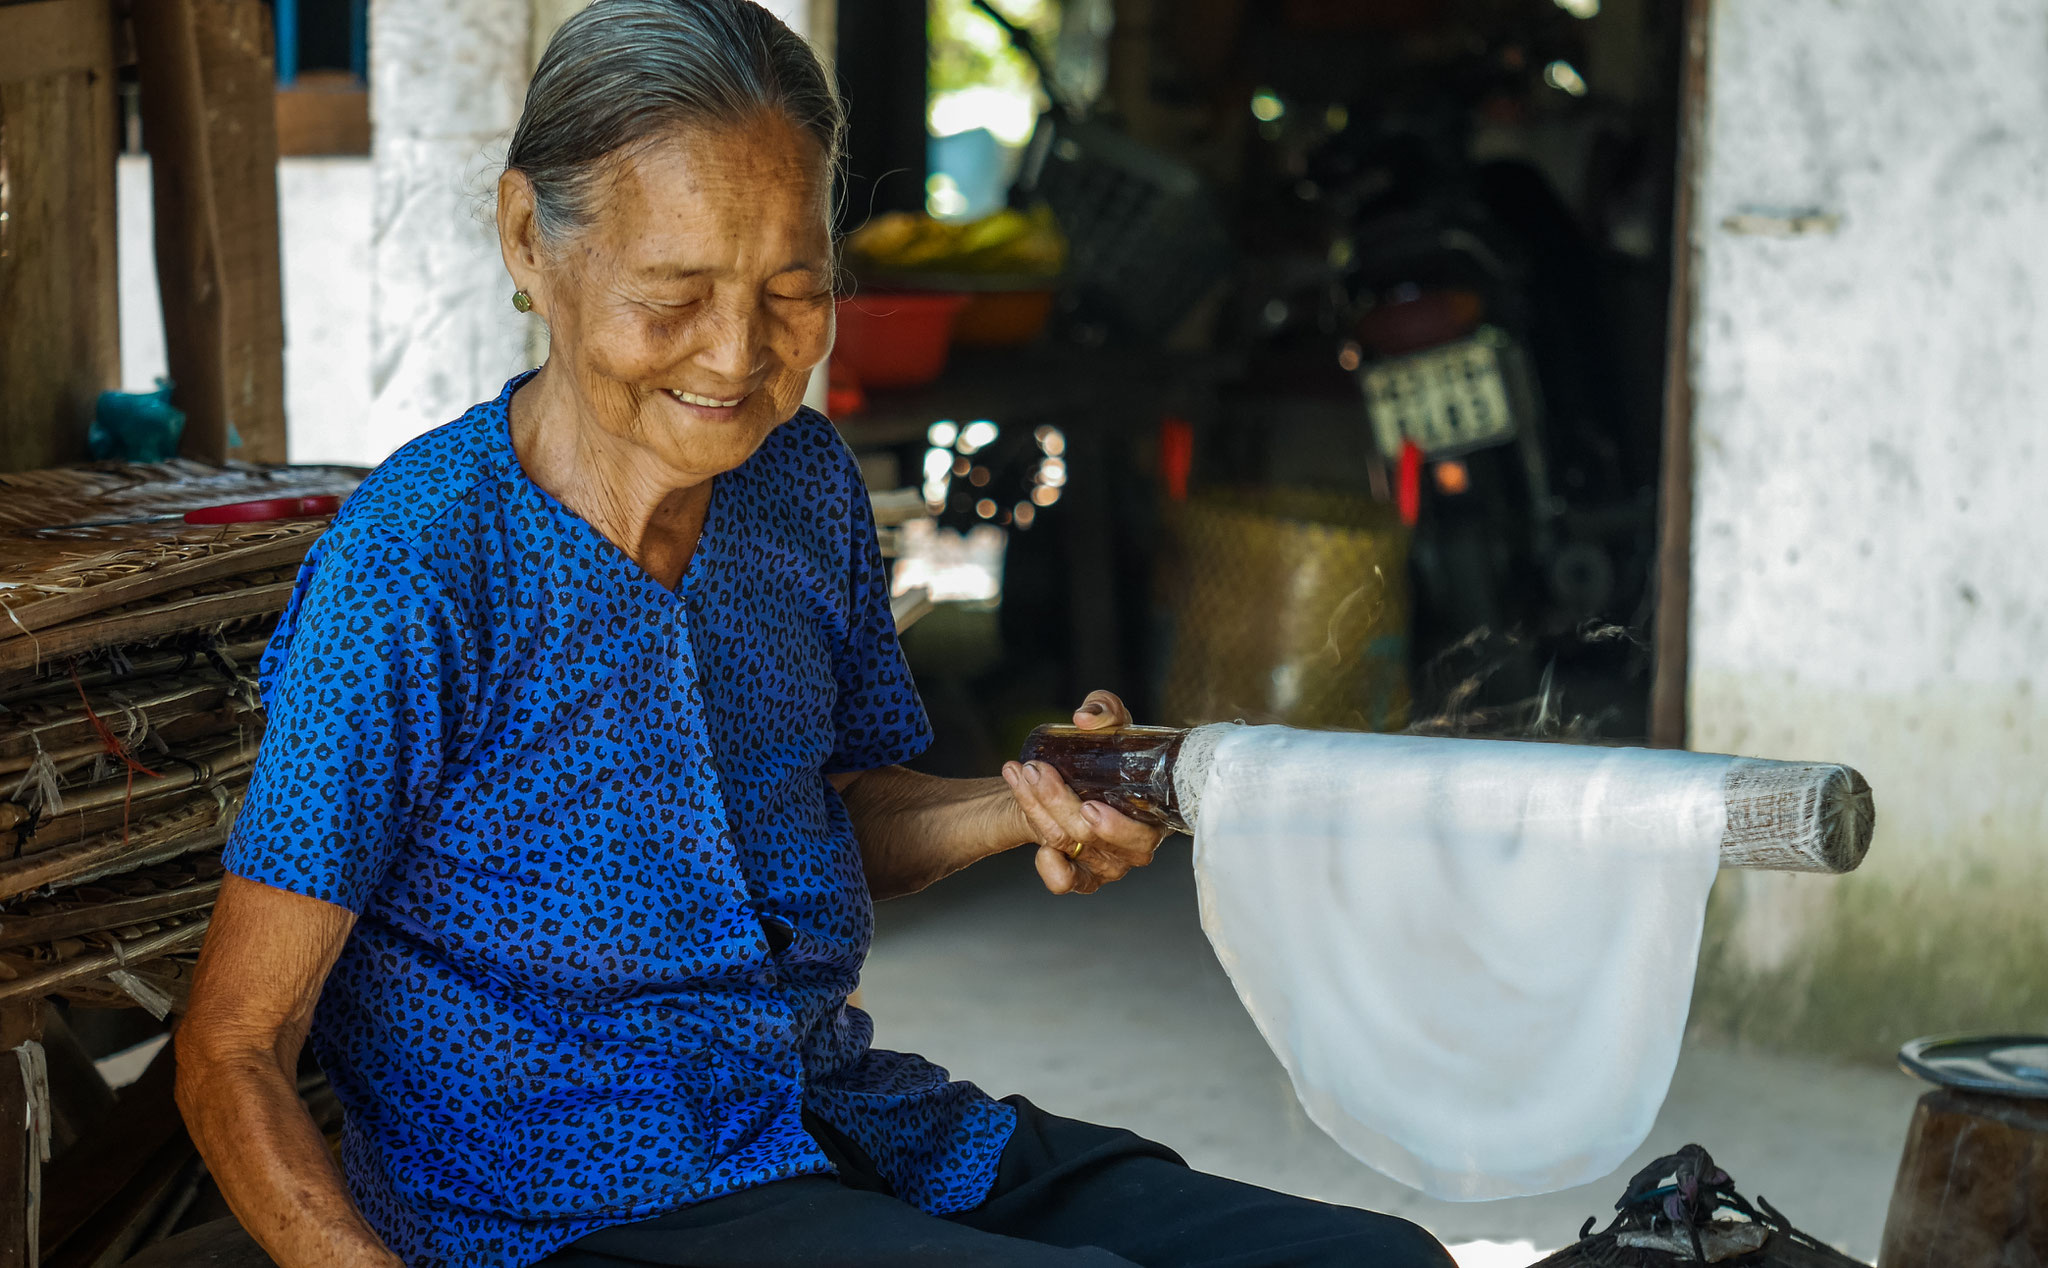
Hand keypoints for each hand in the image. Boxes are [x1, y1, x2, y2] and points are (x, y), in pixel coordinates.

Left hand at [1001, 690, 1167, 894]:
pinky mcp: (1082, 874)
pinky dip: (1048, 868)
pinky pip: (1064, 882)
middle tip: (1037, 771)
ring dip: (1037, 810)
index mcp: (1153, 817)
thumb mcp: (1113, 723)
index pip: (1141, 836)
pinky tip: (1035, 844)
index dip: (1115, 827)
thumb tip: (1085, 718)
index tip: (1089, 806)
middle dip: (1058, 803)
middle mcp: (1132, 847)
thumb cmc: (1111, 750)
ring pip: (1066, 845)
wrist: (1082, 774)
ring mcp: (1106, 863)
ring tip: (1021, 775)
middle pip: (1092, 837)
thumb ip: (1104, 709)